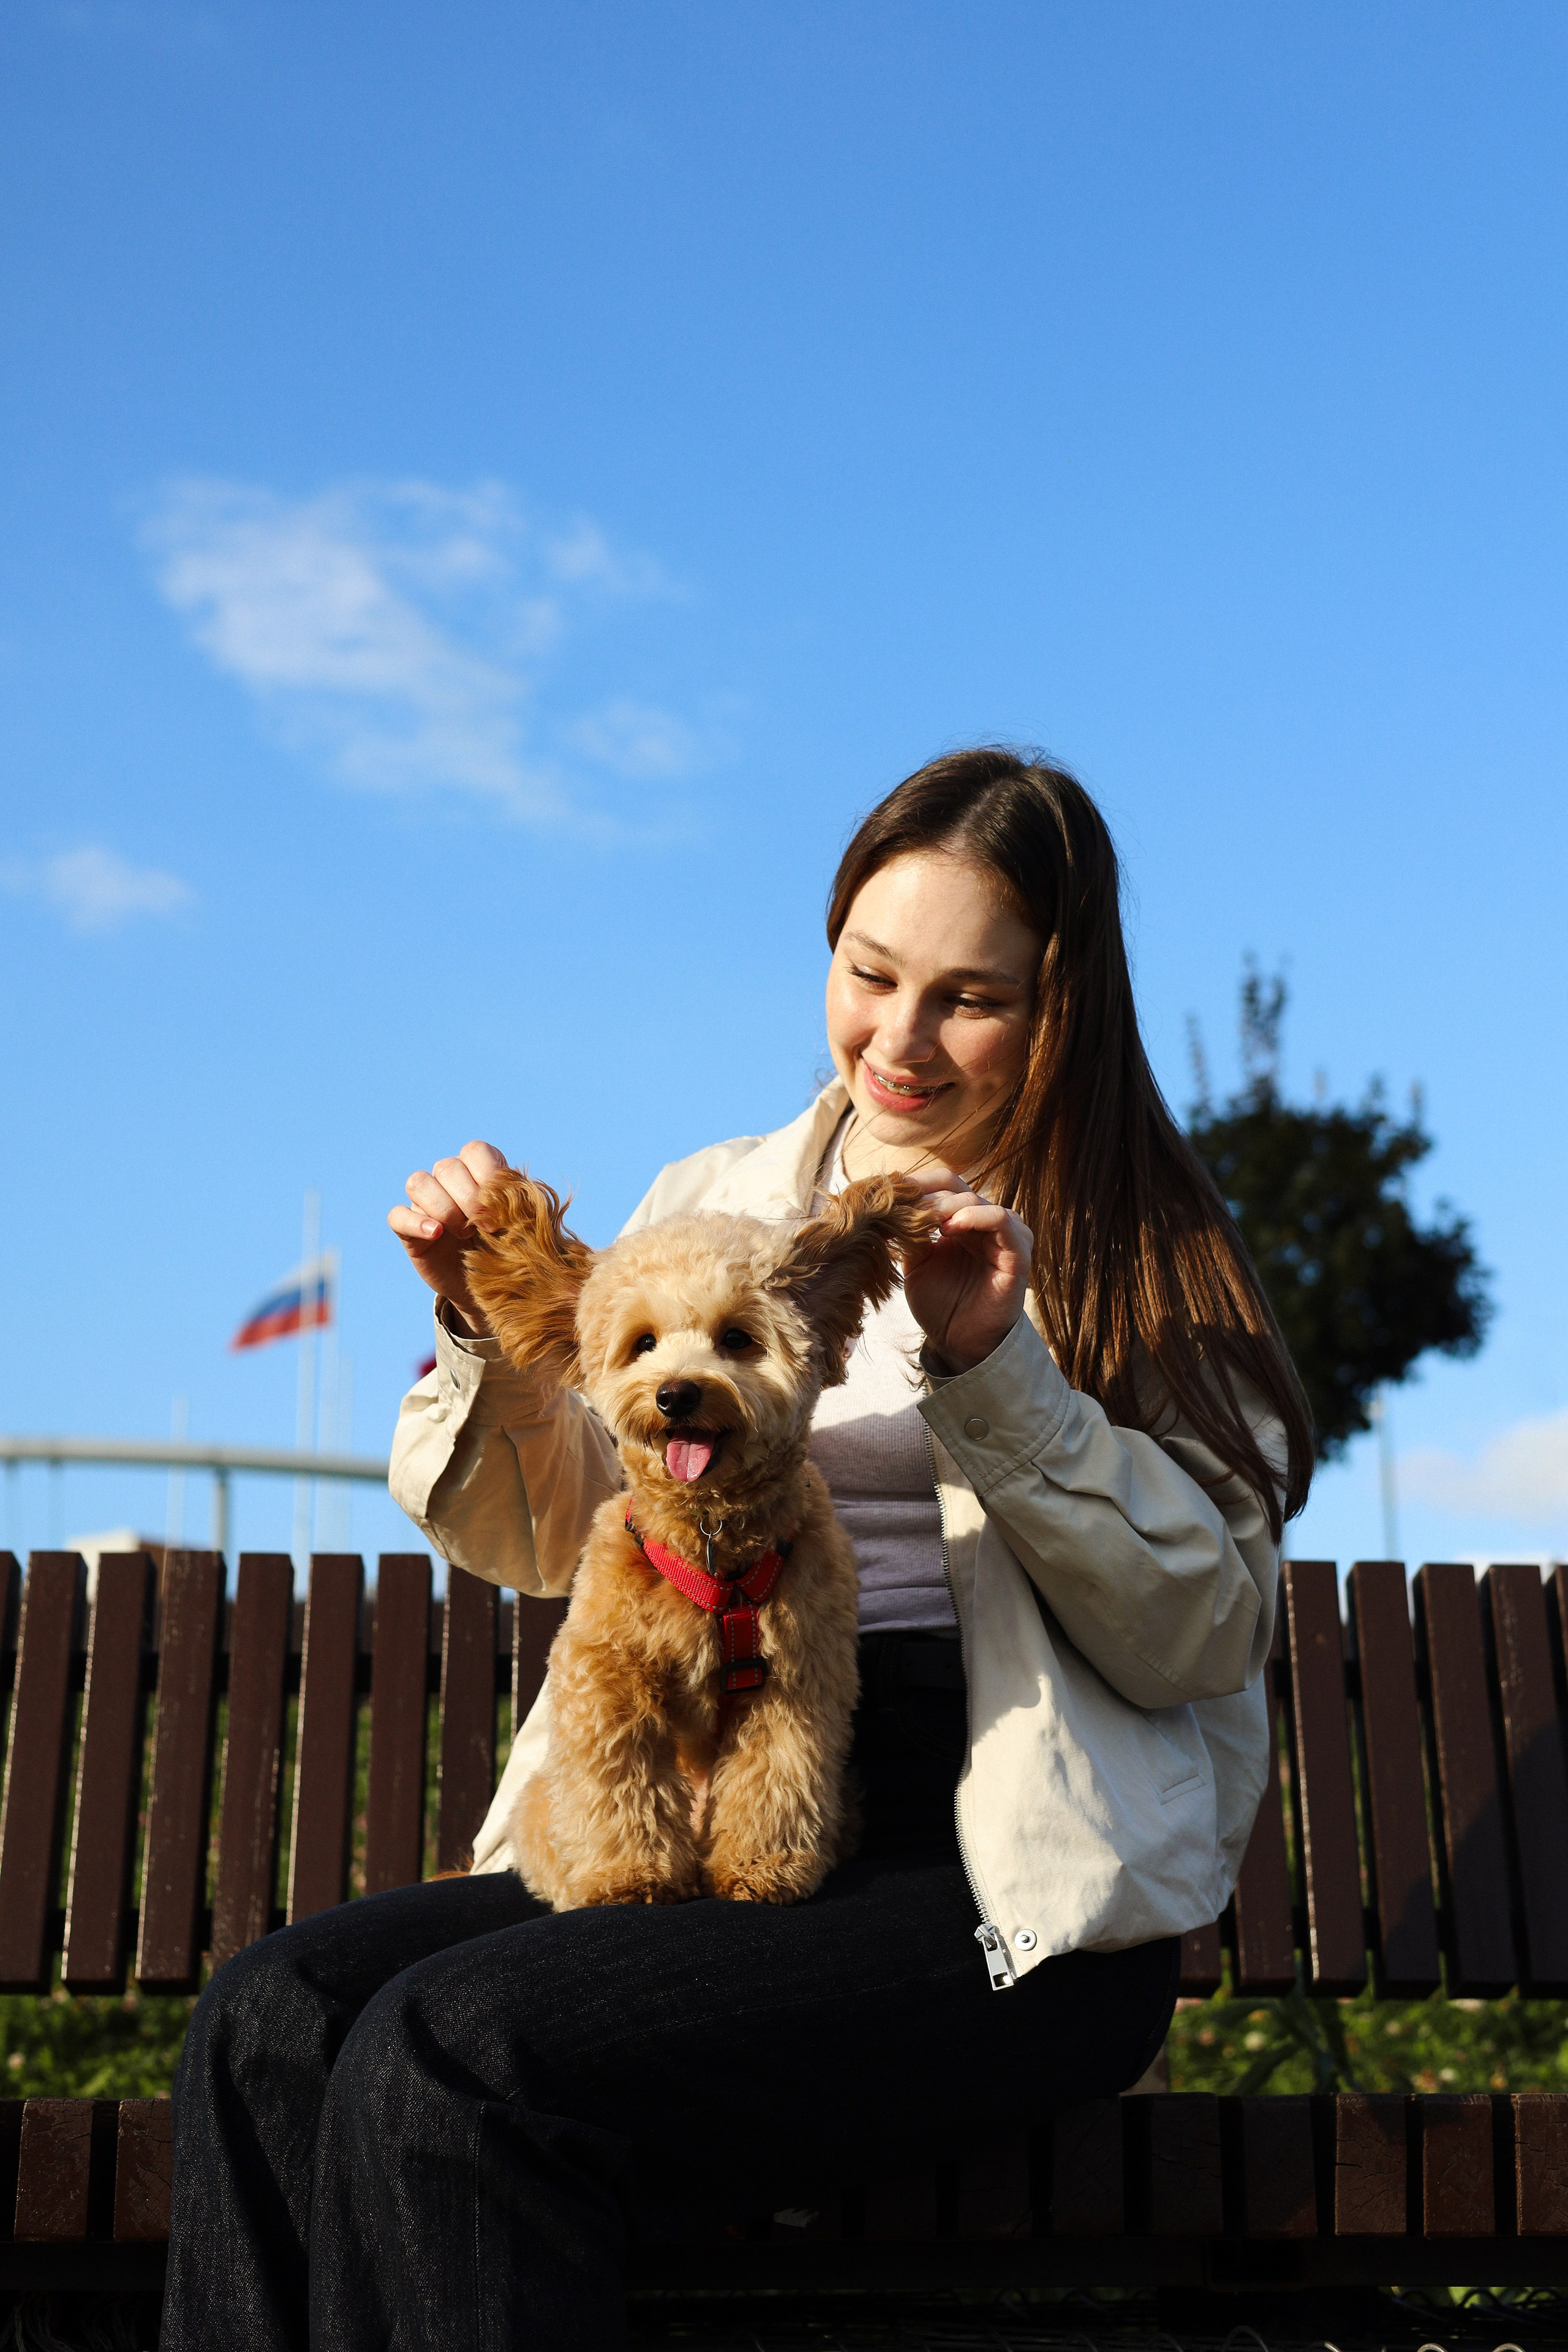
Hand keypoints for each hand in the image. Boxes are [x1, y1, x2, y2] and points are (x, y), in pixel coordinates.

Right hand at [387, 1140, 509, 1333]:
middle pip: (447, 1167)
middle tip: (486, 1225)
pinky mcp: (408, 1229)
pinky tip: (435, 1234)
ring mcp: (425, 1203)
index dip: (487, 1173)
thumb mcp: (519, 1226)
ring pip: (418, 1183)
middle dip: (469, 1196)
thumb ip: (517, 1205)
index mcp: (478, 1171)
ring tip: (463, 1232)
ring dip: (443, 1207)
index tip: (501, 1203)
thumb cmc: (508, 1248)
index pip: (475, 1151)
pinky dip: (415, 1222)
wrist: (490, 1285)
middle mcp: (448, 1180)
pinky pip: (397, 1215)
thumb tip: (514, 1197)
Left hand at [899, 1170, 1031, 1374]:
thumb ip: (911, 1231)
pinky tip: (949, 1228)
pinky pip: (1001, 1220)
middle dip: (925, 1194)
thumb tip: (889, 1202)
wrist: (959, 1342)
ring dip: (945, 1205)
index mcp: (964, 1219)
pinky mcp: (1018, 1252)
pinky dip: (974, 1216)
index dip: (917, 1183)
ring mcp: (1005, 1234)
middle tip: (900, 1205)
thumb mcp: (917, 1262)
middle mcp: (986, 1221)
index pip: (944, 1183)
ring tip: (921, 1218)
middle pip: (956, 1187)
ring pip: (975, 1199)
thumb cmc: (941, 1304)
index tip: (887, 1191)